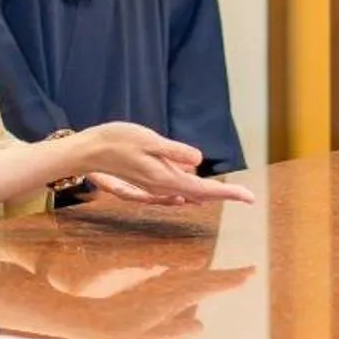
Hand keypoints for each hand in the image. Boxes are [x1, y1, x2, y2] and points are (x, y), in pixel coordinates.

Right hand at [63, 123, 254, 205]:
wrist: (89, 151)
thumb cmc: (117, 141)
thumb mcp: (148, 140)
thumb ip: (173, 151)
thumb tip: (198, 160)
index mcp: (166, 178)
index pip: (204, 189)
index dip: (227, 193)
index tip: (249, 198)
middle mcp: (163, 186)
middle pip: (200, 194)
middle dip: (223, 195)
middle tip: (247, 197)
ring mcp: (155, 186)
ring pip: (189, 193)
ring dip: (209, 194)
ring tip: (230, 194)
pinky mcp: (148, 180)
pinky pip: (176, 189)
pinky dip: (191, 190)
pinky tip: (194, 186)